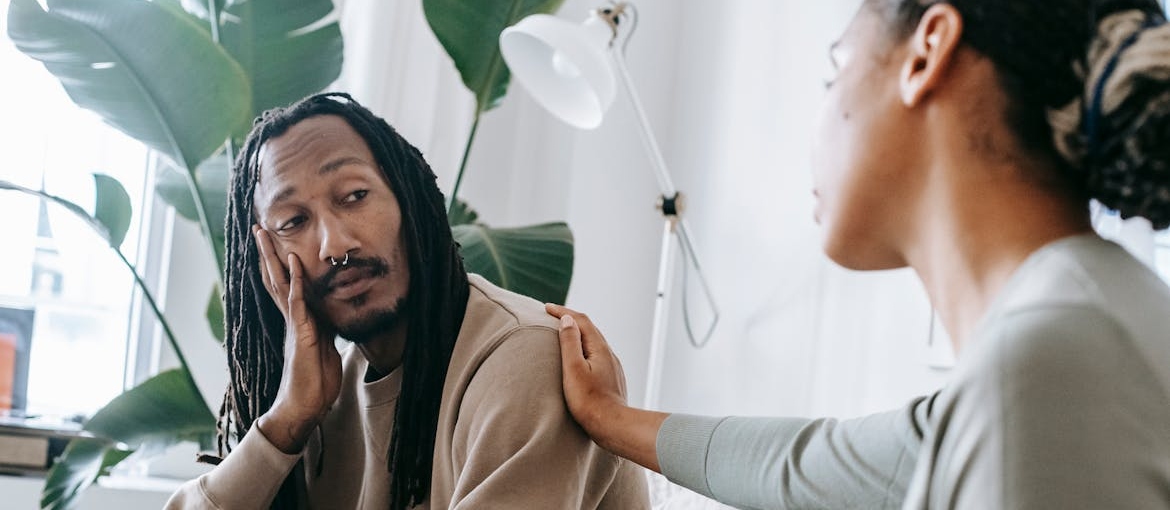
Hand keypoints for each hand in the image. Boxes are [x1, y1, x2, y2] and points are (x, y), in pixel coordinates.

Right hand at [253, 226, 341, 453]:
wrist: (305, 408)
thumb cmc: (314, 382)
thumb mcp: (324, 349)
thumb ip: (323, 331)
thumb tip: (329, 319)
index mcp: (299, 321)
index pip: (286, 286)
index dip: (279, 264)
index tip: (273, 242)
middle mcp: (292, 320)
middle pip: (276, 280)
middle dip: (268, 254)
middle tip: (258, 228)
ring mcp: (295, 327)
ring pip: (281, 286)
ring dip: (274, 260)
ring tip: (265, 237)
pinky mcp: (302, 337)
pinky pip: (298, 305)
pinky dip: (297, 284)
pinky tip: (294, 265)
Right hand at [546, 304, 667, 471]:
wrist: (612, 426)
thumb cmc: (589, 401)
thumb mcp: (573, 369)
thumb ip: (569, 342)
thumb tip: (566, 319)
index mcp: (599, 348)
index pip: (580, 320)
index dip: (563, 311)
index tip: (546, 307)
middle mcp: (608, 353)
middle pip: (589, 328)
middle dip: (570, 319)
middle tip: (552, 315)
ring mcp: (612, 366)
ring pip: (594, 342)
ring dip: (578, 333)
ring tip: (563, 333)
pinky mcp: (612, 378)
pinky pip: (597, 354)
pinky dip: (584, 348)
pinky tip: (579, 357)